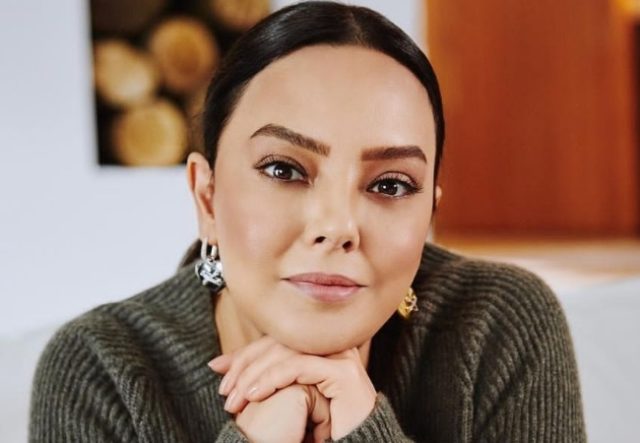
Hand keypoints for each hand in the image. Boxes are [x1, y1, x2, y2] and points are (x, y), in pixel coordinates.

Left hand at [209, 337, 376, 438]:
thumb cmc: (321, 430)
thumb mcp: (283, 398)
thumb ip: (258, 377)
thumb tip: (217, 364)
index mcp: (321, 347)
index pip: (277, 338)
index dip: (245, 351)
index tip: (217, 367)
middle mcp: (333, 345)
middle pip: (281, 341)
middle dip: (245, 363)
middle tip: (224, 389)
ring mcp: (341, 356)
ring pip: (288, 352)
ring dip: (255, 373)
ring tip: (236, 397)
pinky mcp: (344, 372)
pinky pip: (300, 366)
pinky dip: (273, 378)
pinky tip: (255, 393)